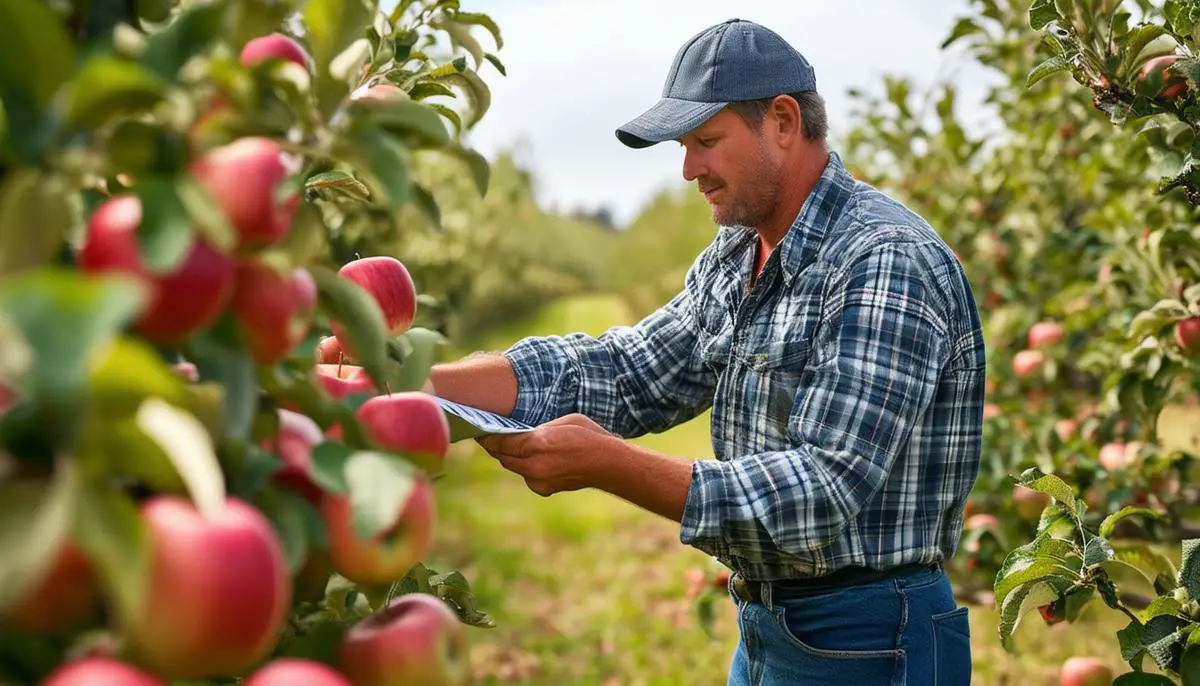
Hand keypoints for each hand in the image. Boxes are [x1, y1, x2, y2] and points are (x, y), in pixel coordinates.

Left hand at [476, 413, 617, 496]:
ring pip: (513, 466)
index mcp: (538, 444)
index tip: (478, 430)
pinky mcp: (543, 489)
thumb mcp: (561, 422)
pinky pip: (526, 475)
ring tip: (506, 444)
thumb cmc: (588, 435)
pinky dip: (524, 466)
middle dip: (494, 446)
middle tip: (486, 435)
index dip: (487, 436)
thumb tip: (518, 435)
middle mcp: (534, 466)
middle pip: (502, 456)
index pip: (501, 442)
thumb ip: (536, 431)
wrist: (608, 464)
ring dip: (509, 456)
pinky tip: (529, 457)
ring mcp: (538, 481)